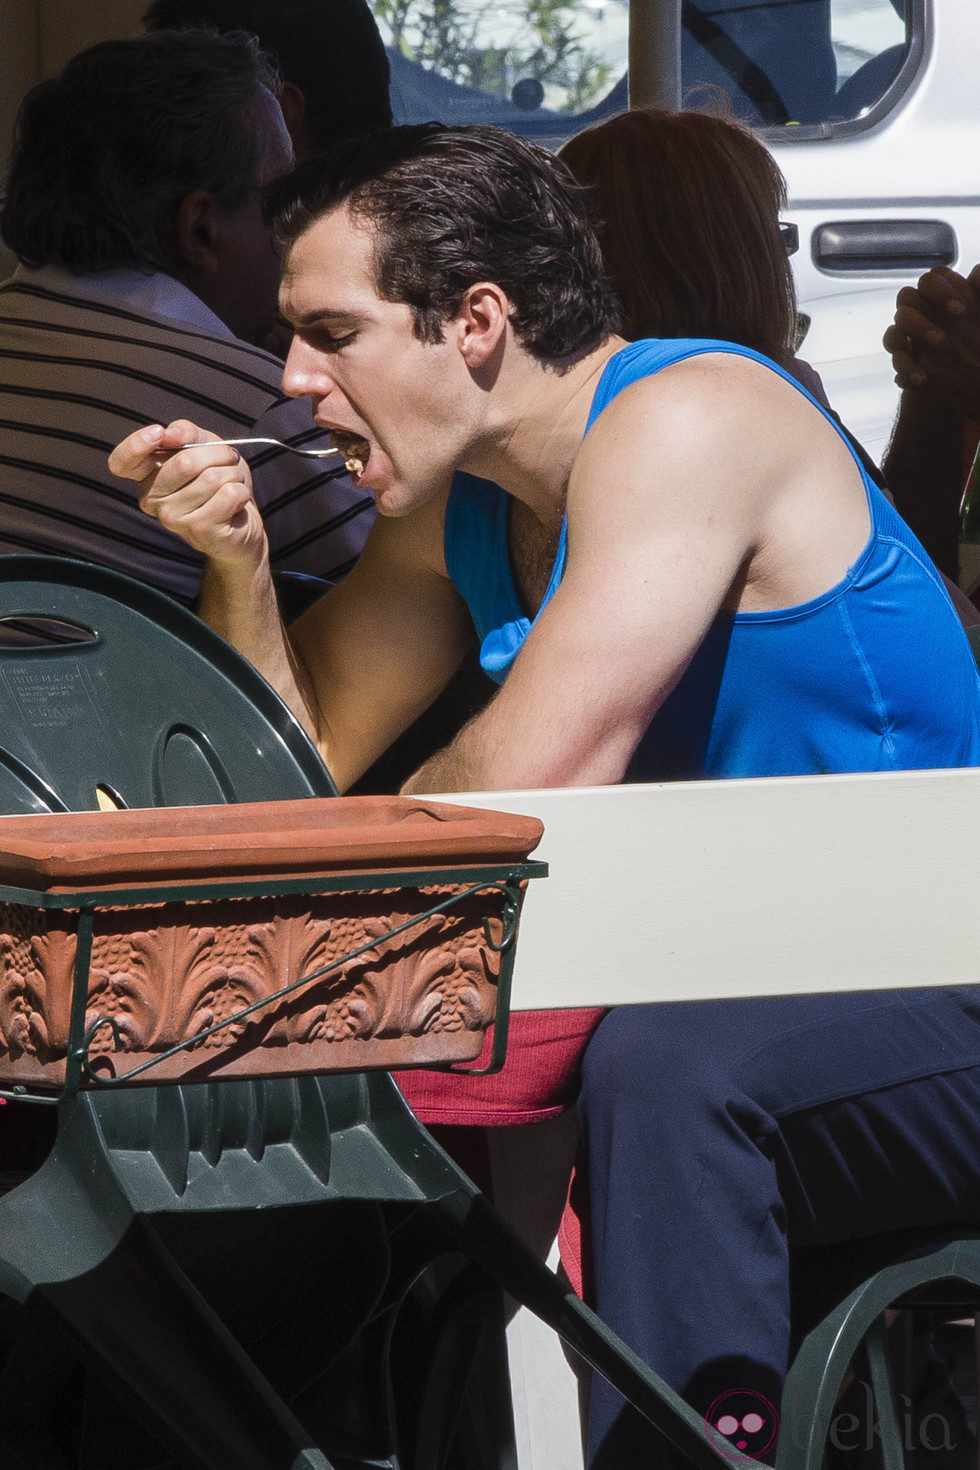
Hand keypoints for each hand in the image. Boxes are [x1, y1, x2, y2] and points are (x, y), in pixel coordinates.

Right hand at [108, 419, 267, 566]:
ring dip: (233, 474)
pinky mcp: (200, 531)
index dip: (136, 444)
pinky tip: (236, 502)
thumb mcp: (203, 444)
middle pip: (184, 463)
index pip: (121, 462)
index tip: (158, 432)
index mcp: (146, 476)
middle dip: (218, 454)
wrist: (243, 516)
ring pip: (212, 479)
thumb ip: (185, 433)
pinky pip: (229, 495)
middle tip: (229, 459)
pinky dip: (241, 492)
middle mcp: (152, 500)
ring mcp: (173, 519)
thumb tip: (169, 434)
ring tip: (232, 484)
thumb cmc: (218, 478)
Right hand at [883, 265, 979, 416]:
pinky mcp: (906, 361)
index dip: (941, 291)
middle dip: (925, 312)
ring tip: (938, 345)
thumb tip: (975, 274)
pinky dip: (907, 368)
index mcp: (941, 297)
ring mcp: (909, 337)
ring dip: (914, 334)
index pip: (930, 280)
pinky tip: (922, 378)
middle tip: (947, 330)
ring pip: (895, 328)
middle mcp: (922, 312)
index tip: (961, 311)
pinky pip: (896, 359)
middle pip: (906, 298)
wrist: (974, 380)